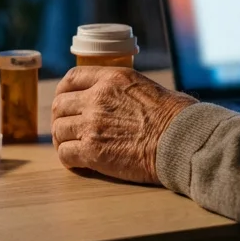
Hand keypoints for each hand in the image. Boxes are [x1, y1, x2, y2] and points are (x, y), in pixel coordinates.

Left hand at [51, 66, 196, 184]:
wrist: (180, 141)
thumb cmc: (175, 116)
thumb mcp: (147, 87)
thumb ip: (124, 90)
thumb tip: (119, 100)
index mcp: (111, 79)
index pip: (72, 78)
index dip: (64, 90)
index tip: (65, 100)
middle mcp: (97, 98)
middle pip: (60, 105)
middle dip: (60, 117)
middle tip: (67, 128)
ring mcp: (92, 125)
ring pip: (60, 130)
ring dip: (64, 139)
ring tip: (73, 147)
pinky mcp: (92, 152)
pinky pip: (65, 153)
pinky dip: (68, 158)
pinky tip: (78, 162)